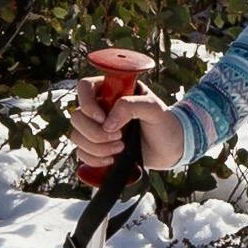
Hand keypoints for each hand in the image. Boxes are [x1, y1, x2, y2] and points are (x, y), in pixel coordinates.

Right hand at [63, 60, 183, 178]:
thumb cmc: (164, 123)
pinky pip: (81, 153)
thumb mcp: (153, 108)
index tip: (103, 119)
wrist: (170, 148)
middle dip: (94, 133)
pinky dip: (93, 159)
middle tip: (119, 138)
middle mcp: (100, 107)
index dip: (87, 104)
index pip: (84, 87)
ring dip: (96, 147)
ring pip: (76, 136)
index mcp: (111, 90)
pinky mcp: (97, 147)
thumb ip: (131, 106)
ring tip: (120, 149)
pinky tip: (111, 160)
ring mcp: (96, 128)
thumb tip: (107, 124)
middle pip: (76, 116)